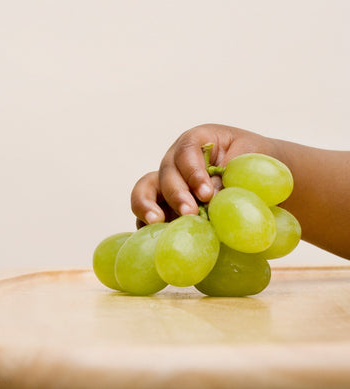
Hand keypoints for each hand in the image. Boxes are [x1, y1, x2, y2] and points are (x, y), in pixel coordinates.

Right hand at [131, 124, 273, 226]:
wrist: (261, 177)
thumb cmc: (256, 161)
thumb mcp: (250, 160)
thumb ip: (230, 176)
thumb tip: (211, 199)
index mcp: (197, 142)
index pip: (187, 152)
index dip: (193, 172)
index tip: (207, 194)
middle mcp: (176, 162)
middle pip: (166, 173)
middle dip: (176, 194)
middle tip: (190, 213)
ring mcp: (167, 184)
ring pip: (145, 190)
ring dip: (146, 206)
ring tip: (156, 223)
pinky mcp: (164, 207)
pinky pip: (146, 215)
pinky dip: (147, 225)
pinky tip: (154, 237)